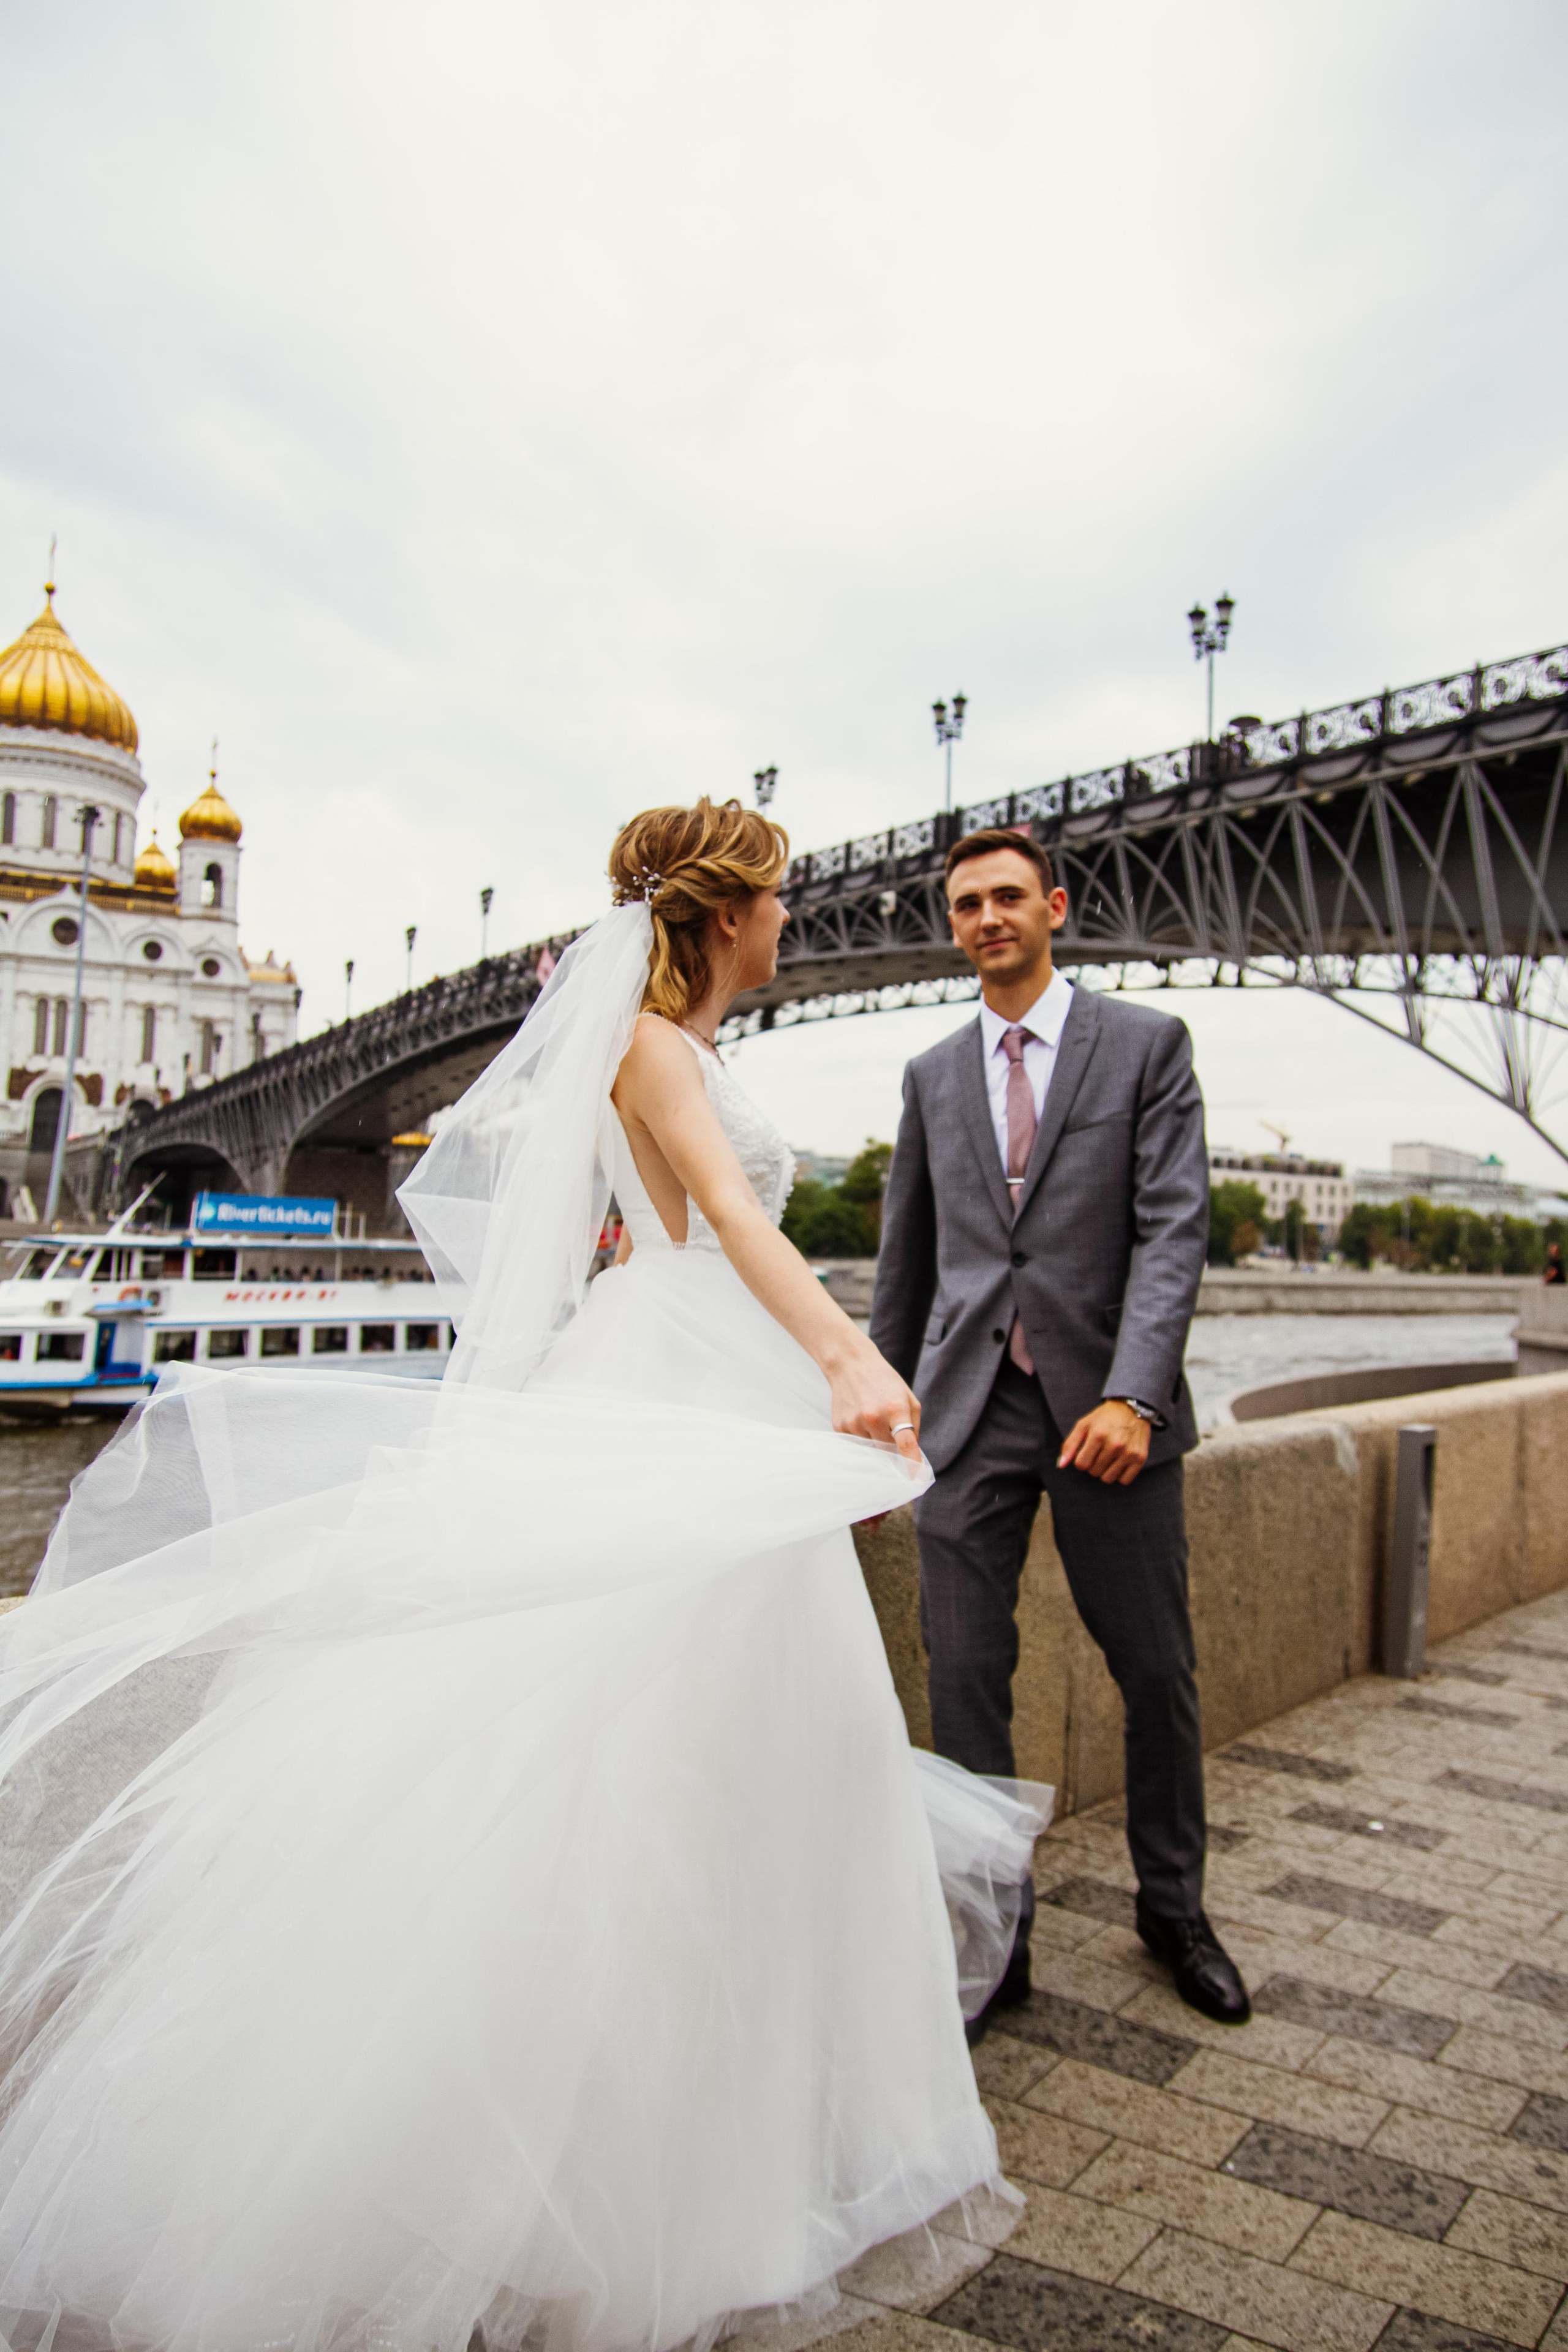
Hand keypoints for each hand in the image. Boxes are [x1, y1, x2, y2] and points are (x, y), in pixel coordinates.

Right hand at [826, 1341, 922, 1464]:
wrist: (850, 1364)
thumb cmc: (884, 1380)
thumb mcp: (908, 1397)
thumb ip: (913, 1425)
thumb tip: (911, 1453)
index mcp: (895, 1409)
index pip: (906, 1444)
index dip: (912, 1464)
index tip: (916, 1480)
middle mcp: (873, 1418)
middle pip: (888, 1450)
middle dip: (892, 1446)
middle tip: (889, 1428)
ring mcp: (854, 1424)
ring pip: (871, 1448)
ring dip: (875, 1440)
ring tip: (871, 1416)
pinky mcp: (840, 1427)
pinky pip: (856, 1443)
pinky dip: (861, 1436)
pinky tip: (859, 1416)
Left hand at [1058, 1400, 1149, 1485]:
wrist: (1131, 1409)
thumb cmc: (1104, 1418)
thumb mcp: (1083, 1425)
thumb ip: (1069, 1445)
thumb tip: (1060, 1465)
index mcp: (1098, 1435)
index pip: (1081, 1464)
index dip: (1081, 1460)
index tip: (1086, 1452)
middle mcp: (1115, 1444)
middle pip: (1094, 1472)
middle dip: (1093, 1464)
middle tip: (1099, 1451)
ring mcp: (1129, 1452)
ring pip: (1108, 1479)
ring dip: (1105, 1471)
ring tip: (1109, 1457)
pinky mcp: (1140, 1458)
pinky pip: (1124, 1481)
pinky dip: (1120, 1475)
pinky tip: (1119, 1462)